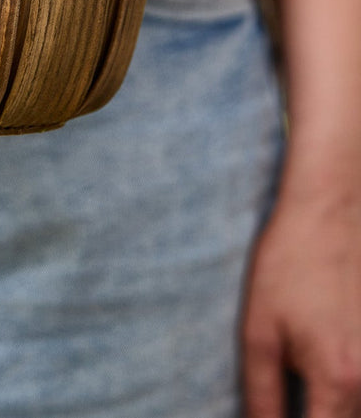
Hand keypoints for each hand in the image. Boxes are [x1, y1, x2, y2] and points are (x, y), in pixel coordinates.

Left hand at [243, 185, 360, 416]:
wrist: (331, 214)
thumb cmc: (288, 266)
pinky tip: (332, 375)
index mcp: (338, 380)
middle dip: (317, 417)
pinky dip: (351, 394)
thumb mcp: (260, 331)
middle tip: (295, 397)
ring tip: (309, 382)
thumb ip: (263, 394)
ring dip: (336, 407)